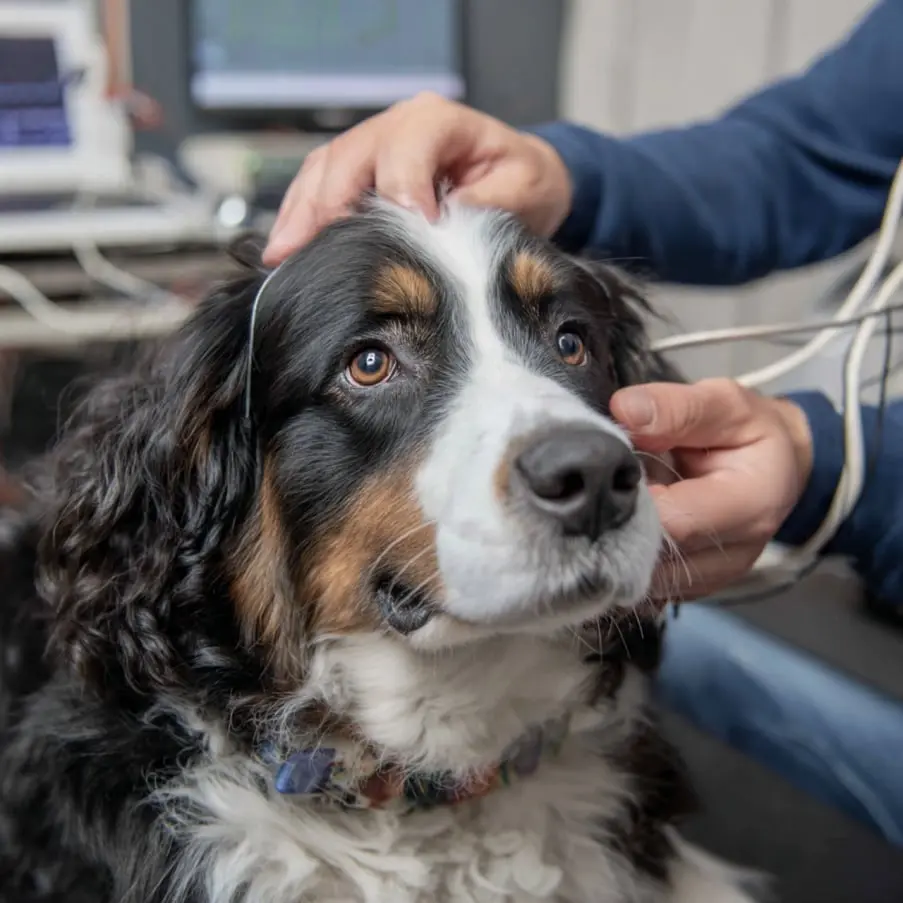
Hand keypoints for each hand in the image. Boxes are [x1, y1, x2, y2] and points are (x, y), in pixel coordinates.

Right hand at [263, 93, 571, 264]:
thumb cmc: (522, 180)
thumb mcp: (520, 194)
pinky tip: (287, 246)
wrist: (521, 173)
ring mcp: (373, 143)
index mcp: (437, 122)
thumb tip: (439, 232)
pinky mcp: (361, 167)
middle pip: (346, 161)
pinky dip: (301, 214)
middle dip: (324, 211)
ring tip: (281, 256)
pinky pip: (320, 182)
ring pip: (323, 171)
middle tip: (305, 256)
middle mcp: (397, 125)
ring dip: (300, 214)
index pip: (402, 154)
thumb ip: (482, 209)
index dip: (397, 196)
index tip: (400, 236)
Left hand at [610, 379, 813, 600]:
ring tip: (617, 502)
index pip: (673, 521)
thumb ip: (678, 408)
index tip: (608, 469)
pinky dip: (626, 556)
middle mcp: (736, 554)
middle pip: (654, 556)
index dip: (630, 498)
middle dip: (618, 521)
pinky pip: (646, 585)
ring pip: (644, 577)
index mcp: (752, 505)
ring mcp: (713, 578)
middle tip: (602, 486)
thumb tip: (625, 410)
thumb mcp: (726, 404)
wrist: (776, 470)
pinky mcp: (692, 588)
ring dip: (619, 541)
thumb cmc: (750, 433)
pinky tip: (625, 524)